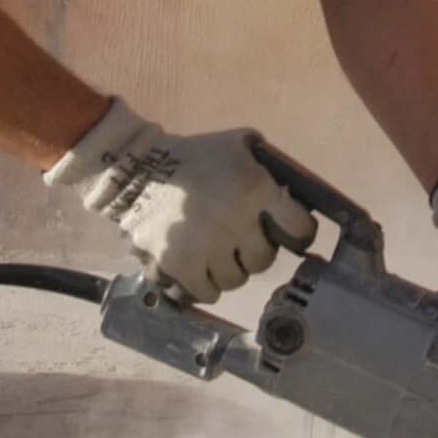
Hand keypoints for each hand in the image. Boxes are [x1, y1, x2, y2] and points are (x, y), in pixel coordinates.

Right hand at [45, 99, 308, 302]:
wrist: (137, 168)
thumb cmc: (195, 155)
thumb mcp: (241, 145)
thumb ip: (271, 166)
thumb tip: (296, 194)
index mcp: (256, 190)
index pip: (300, 230)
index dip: (298, 232)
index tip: (289, 231)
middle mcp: (236, 222)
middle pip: (264, 260)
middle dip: (255, 250)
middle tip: (240, 238)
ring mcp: (206, 248)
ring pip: (236, 280)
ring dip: (229, 268)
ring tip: (215, 251)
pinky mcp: (178, 266)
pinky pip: (207, 293)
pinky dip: (206, 284)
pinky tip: (199, 266)